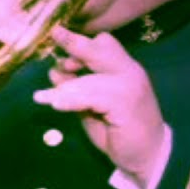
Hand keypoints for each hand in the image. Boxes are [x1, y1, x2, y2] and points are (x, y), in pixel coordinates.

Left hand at [33, 26, 167, 188]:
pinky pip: (94, 97)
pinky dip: (72, 100)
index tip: (56, 32)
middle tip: (53, 42)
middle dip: (74, 45)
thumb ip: (76, 88)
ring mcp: (130, 87)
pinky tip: (55, 105)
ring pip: (92, 77)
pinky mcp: (126, 105)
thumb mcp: (91, 105)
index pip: (103, 44)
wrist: (147, 156)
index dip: (78, 40)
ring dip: (64, 87)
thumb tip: (54, 70)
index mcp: (123, 70)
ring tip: (42, 97)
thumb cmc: (118, 131)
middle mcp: (129, 73)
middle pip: (101, 49)